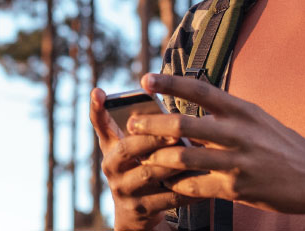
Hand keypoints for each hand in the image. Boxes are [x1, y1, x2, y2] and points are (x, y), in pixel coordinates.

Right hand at [91, 87, 195, 230]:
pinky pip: (169, 196)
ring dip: (175, 162)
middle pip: (129, 148)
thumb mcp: (131, 148)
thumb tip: (160, 107)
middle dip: (153, 138)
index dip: (97, 108)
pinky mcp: (142, 209)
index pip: (101, 124)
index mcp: (111, 147)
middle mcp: (111, 167)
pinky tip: (207, 179)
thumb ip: (139, 126)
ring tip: (197, 152)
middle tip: (176, 131)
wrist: (134, 212)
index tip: (99, 92)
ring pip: (151, 173)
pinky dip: (190, 187)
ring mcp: (124, 190)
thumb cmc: (139, 168)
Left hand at [127, 74, 304, 215]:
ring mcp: (238, 162)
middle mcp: (239, 132)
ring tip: (144, 158)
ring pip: (183, 158)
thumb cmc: (285, 146)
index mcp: (243, 110)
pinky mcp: (238, 189)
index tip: (144, 78)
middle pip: (182, 124)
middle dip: (151, 125)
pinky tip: (168, 185)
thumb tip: (192, 112)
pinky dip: (178, 186)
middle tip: (133, 124)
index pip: (199, 89)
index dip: (169, 83)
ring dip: (157, 159)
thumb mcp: (259, 121)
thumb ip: (227, 116)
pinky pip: (196, 187)